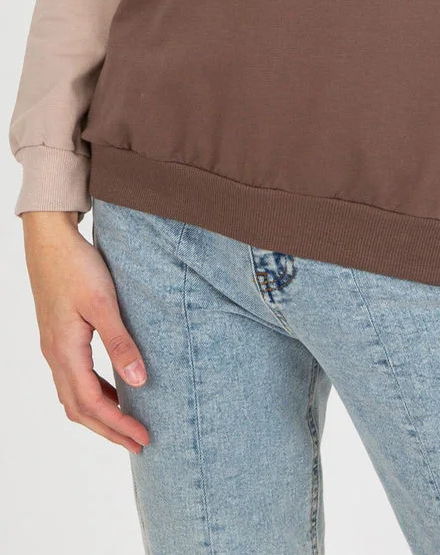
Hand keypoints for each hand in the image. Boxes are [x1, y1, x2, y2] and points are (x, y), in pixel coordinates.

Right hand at [21, 211, 150, 453]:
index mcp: (66, 351)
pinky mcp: (58, 338)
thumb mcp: (104, 303)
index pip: (92, 404)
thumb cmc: (77, 267)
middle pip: (80, 409)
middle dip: (109, 430)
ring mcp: (54, 348)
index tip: (143, 437)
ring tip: (127, 424)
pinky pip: (73, 379)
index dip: (118, 424)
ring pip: (73, 397)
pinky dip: (93, 394)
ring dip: (100, 414)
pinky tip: (112, 389)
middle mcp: (55, 356)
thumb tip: (139, 381)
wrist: (50, 241)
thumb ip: (121, 343)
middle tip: (139, 443)